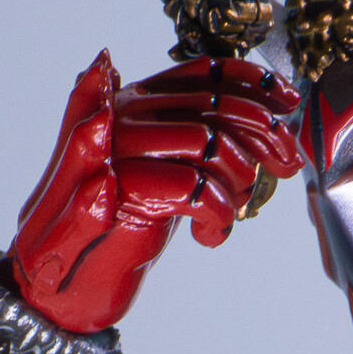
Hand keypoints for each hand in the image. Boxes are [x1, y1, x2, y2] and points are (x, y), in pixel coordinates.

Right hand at [10, 51, 302, 331]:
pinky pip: (199, 190)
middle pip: (217, 106)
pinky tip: (210, 235)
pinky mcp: (128, 192)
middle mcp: (126, 113)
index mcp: (136, 101)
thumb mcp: (164, 172)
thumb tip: (266, 120)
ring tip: (232, 209)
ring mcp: (123, 149)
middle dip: (266, 133)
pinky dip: (219, 217)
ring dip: (240, 182)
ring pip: (212, 145)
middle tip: (287, 163)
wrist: (63, 281)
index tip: (289, 99)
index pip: (204, 73)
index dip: (254, 81)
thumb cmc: (119, 225)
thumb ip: (197, 140)